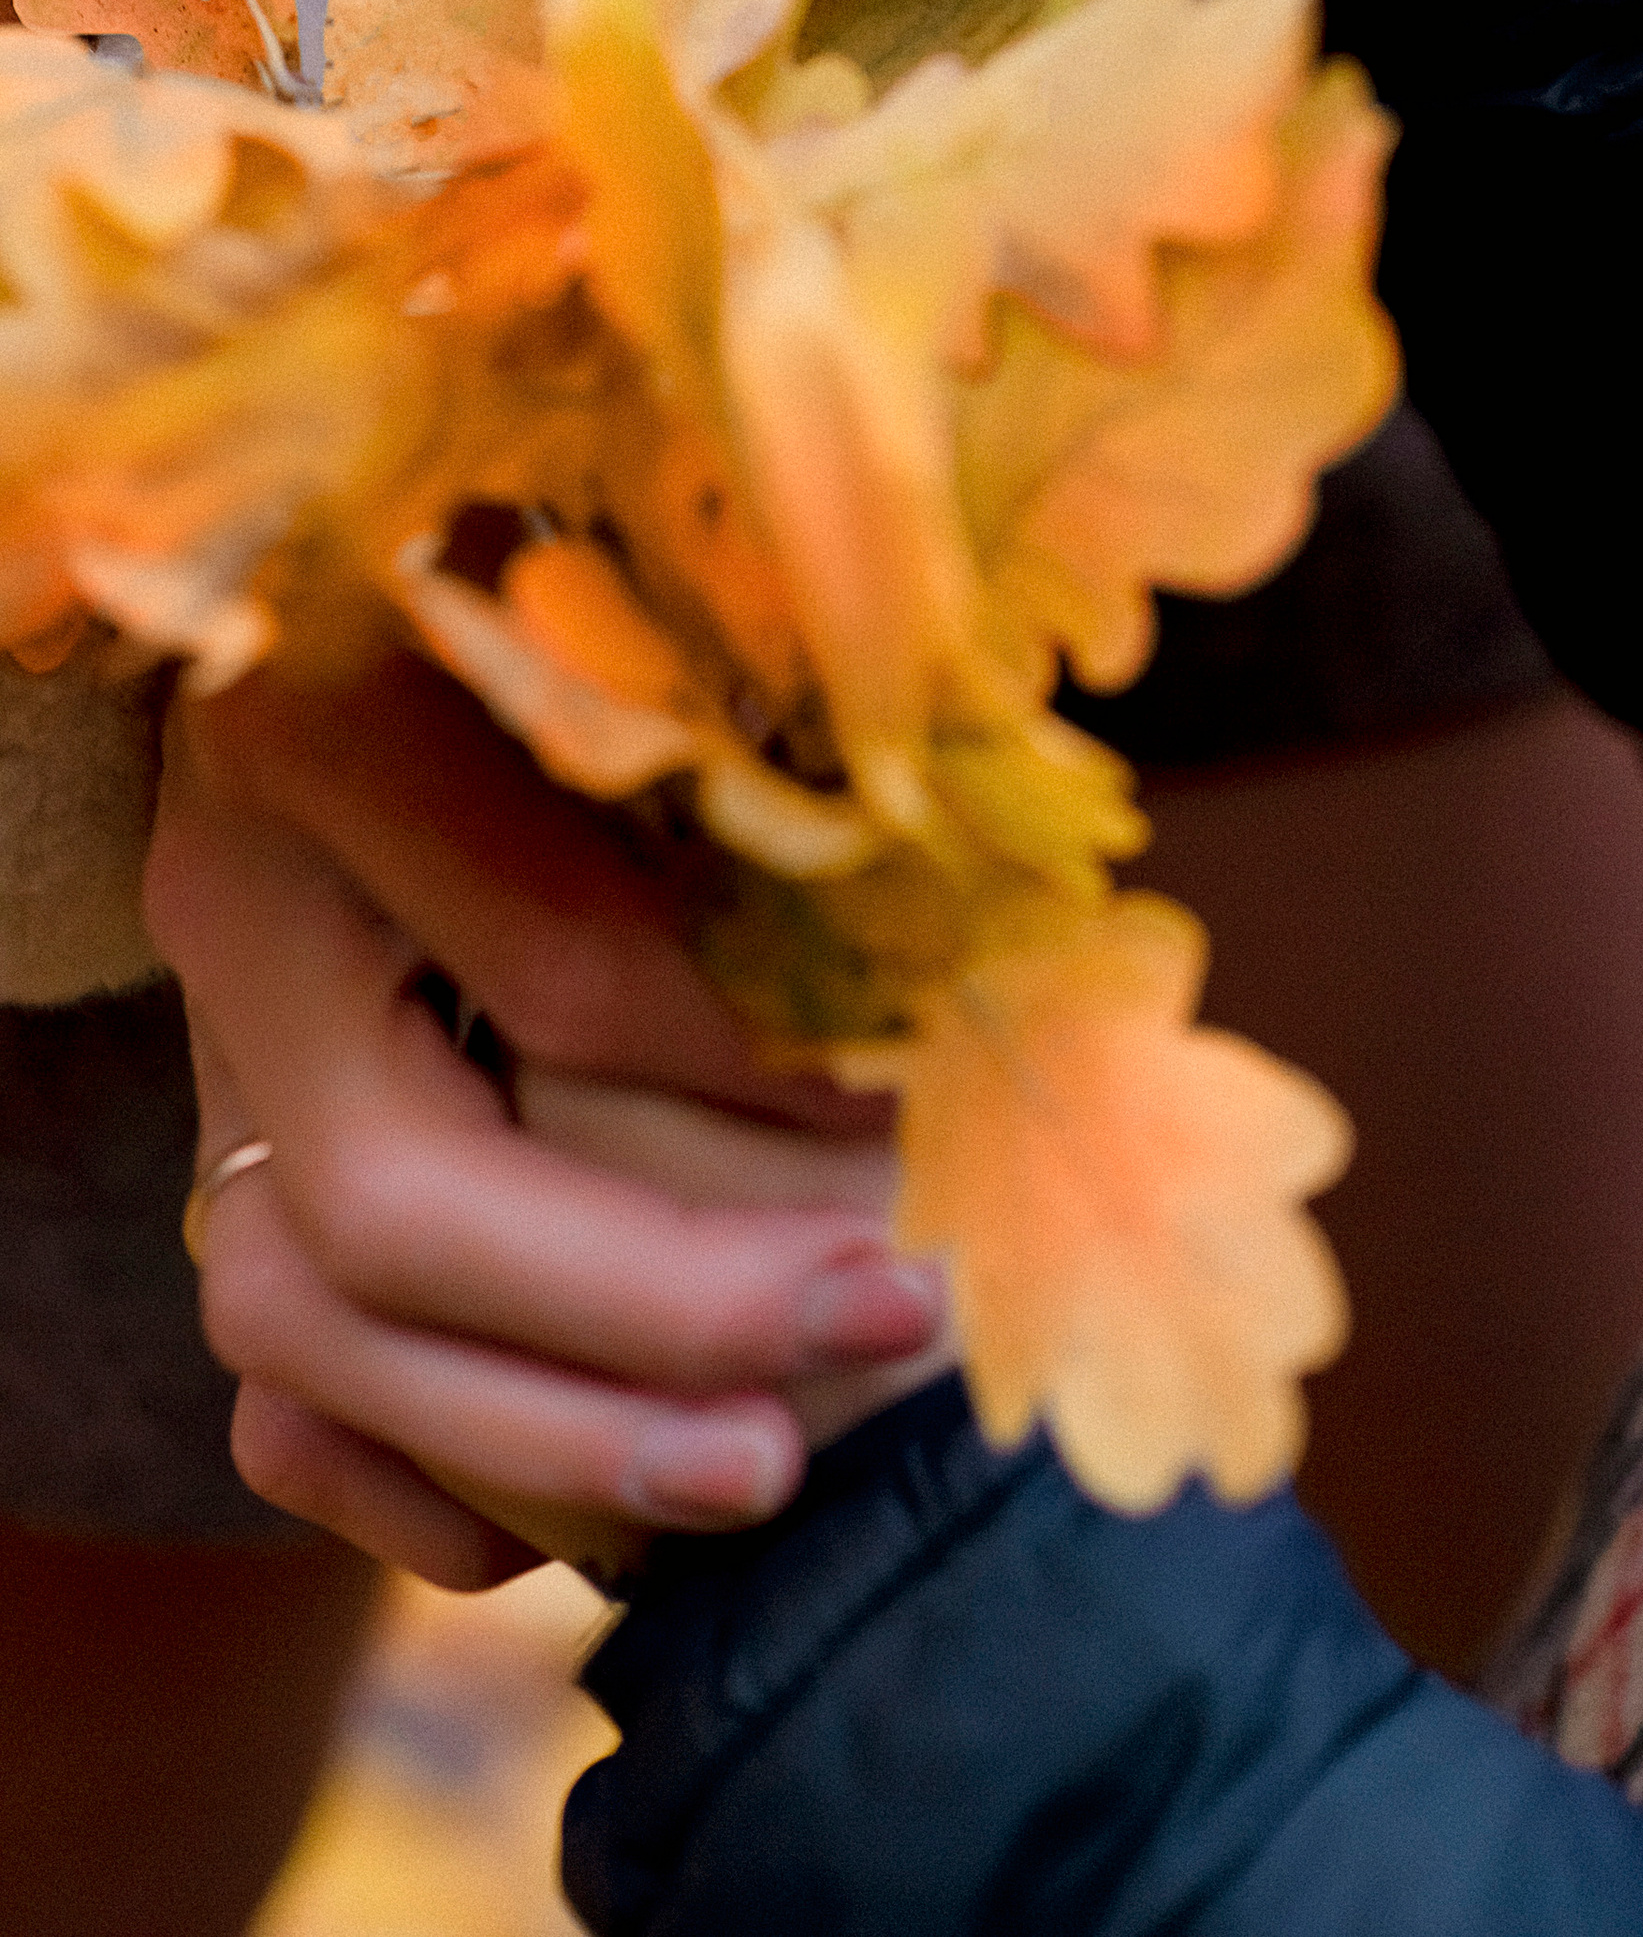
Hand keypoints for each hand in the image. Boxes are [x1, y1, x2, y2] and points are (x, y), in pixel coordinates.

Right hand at [144, 656, 944, 1589]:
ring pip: (307, 1328)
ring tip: (777, 1469)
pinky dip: (428, 1474)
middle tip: (903, 1319)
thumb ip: (781, 718)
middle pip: (402, 1198)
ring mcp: (206, 1057)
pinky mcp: (214, 1165)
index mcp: (329, 725)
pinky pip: (272, 1398)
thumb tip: (1006, 893)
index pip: (562, 966)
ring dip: (556, 1432)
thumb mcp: (651, 581)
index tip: (952, 1095)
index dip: (770, 1059)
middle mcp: (240, 909)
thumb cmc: (570, 555)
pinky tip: (593, 1518)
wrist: (355, 568)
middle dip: (666, 1305)